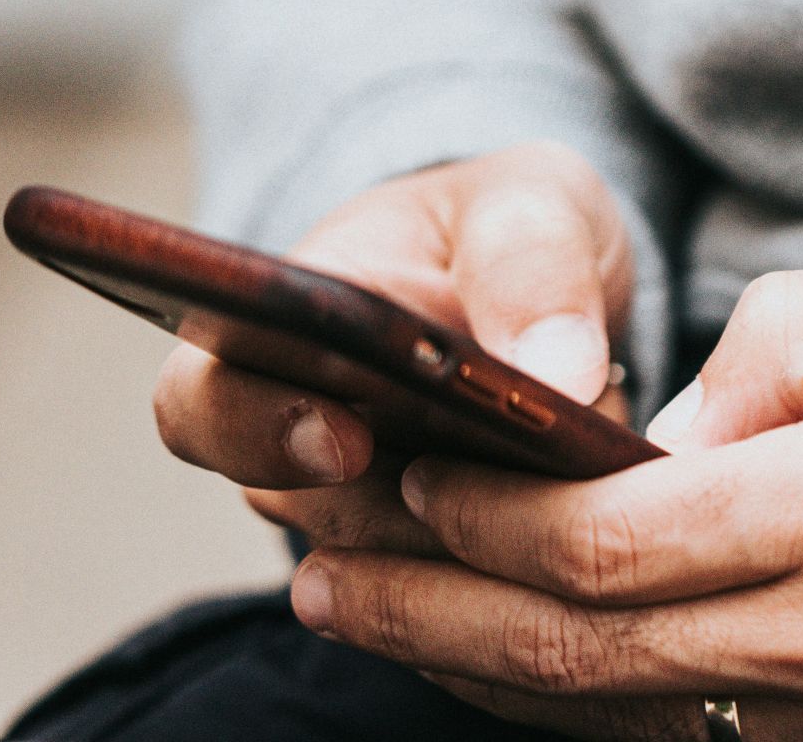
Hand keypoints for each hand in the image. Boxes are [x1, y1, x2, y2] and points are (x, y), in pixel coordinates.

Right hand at [152, 141, 634, 555]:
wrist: (558, 286)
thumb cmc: (514, 230)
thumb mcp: (534, 204)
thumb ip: (533, 264)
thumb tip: (555, 374)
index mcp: (281, 334)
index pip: (206, 405)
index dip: (256, 431)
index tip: (345, 438)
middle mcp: (305, 439)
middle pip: (310, 513)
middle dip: (405, 506)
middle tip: (499, 483)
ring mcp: (374, 511)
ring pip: (399, 577)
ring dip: (484, 542)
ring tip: (571, 486)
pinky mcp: (454, 562)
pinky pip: (475, 599)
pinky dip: (532, 570)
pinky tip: (597, 527)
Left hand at [289, 265, 802, 740]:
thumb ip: (801, 348)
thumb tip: (676, 424)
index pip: (603, 530)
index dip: (470, 512)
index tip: (387, 476)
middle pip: (579, 651)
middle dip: (426, 612)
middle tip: (320, 577)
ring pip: (631, 722)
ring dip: (493, 674)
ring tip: (394, 627)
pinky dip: (609, 716)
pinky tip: (551, 678)